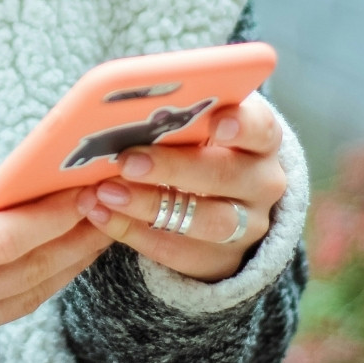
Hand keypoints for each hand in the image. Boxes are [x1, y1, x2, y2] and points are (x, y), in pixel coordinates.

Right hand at [0, 137, 109, 362]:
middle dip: (76, 235)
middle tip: (111, 200)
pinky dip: (39, 282)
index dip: (49, 216)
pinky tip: (59, 255)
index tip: (83, 189)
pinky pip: (9, 312)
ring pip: (28, 296)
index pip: (2, 239)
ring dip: (68, 261)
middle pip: (28, 270)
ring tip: (100, 224)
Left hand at [75, 91, 285, 281]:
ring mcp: (248, 225)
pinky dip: (133, 232)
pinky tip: (101, 214)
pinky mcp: (222, 261)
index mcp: (261, 137)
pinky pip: (179, 252)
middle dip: (173, 168)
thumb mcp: (197, 122)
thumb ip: (175, 112)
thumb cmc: (198, 141)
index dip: (241, 125)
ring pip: (207, 220)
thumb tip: (125, 102)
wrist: (220, 197)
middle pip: (226, 175)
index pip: (260, 128)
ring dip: (149, 205)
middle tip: (127, 161)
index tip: (216, 123)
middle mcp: (262, 182)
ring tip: (105, 191)